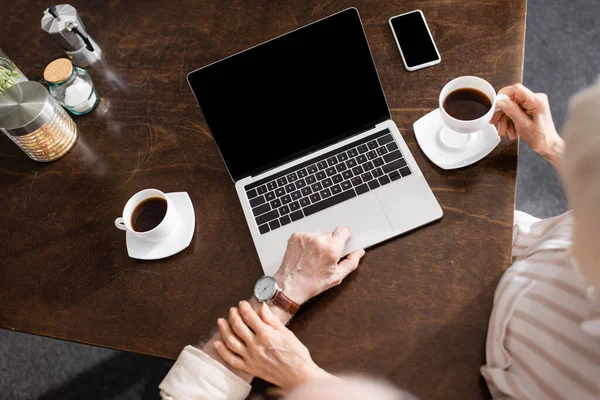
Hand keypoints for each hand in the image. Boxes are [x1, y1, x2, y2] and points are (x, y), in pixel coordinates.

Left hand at [214, 301, 333, 389]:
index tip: (242, 303)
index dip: (244, 308)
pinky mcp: (249, 368)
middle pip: (238, 327)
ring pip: (231, 341)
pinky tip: (217, 343)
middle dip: (233, 315)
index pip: (250, 317)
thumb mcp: (287, 333)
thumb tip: (263, 307)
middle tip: (233, 310)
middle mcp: (256, 346)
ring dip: (224, 330)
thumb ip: (272, 320)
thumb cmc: (296, 355)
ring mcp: (251, 358)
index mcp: (266, 335)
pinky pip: (231, 360)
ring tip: (221, 321)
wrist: (298, 376)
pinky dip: (222, 351)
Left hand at [274, 226, 364, 303]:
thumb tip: (359, 253)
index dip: (344, 237)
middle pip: (331, 234)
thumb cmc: (311, 283)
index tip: (342, 243)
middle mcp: (318, 240)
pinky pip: (307, 236)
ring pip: (318, 235)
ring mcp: (305, 237)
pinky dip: (307, 243)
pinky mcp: (295, 236)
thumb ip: (351, 262)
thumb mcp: (336, 277)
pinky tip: (305, 255)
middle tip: (324, 257)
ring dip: (318, 243)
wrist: (289, 286)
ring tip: (312, 258)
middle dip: (330, 243)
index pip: (343, 230)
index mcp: (331, 248)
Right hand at [491, 83, 563, 166]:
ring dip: (505, 119)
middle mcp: (535, 99)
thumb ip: (512, 111)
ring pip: (511, 106)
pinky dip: (510, 120)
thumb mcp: (523, 125)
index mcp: (537, 101)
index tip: (495, 107)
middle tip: (495, 122)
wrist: (548, 145)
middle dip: (502, 112)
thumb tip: (500, 102)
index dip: (503, 96)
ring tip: (504, 131)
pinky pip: (514, 110)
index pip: (516, 89)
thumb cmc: (541, 138)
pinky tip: (510, 130)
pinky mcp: (530, 108)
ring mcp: (532, 103)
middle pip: (511, 99)